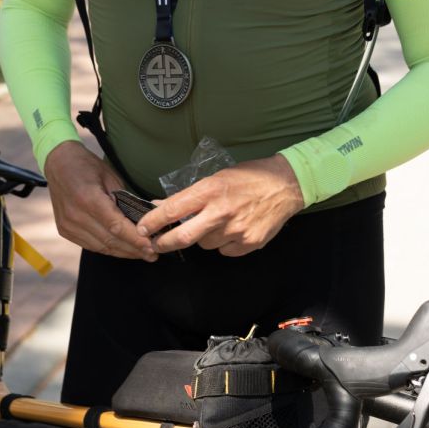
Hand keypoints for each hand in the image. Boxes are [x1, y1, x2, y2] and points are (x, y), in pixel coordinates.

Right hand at [43, 141, 157, 260]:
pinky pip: (90, 246)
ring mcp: (68, 225)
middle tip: (152, 254)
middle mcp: (75, 215)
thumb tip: (141, 220)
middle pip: (110, 240)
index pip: (116, 226)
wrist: (58, 163)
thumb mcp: (110, 177)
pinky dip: (108, 249)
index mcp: (88, 198)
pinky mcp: (64, 231)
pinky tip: (122, 249)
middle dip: (133, 249)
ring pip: (101, 247)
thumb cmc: (86, 166)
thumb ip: (123, 200)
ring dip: (122, 252)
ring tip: (141, 254)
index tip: (152, 246)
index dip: (136, 239)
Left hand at [136, 155, 304, 257]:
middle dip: (163, 243)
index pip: (173, 209)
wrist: (286, 186)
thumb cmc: (249, 177)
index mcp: (210, 190)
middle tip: (155, 244)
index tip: (141, 228)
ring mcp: (236, 230)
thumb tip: (161, 206)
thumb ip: (190, 195)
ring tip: (216, 222)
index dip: (153, 221)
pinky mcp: (248, 244)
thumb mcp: (216, 178)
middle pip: (182, 237)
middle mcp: (221, 212)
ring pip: (204, 244)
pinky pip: (224, 250)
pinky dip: (223, 243)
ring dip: (202, 237)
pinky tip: (233, 229)